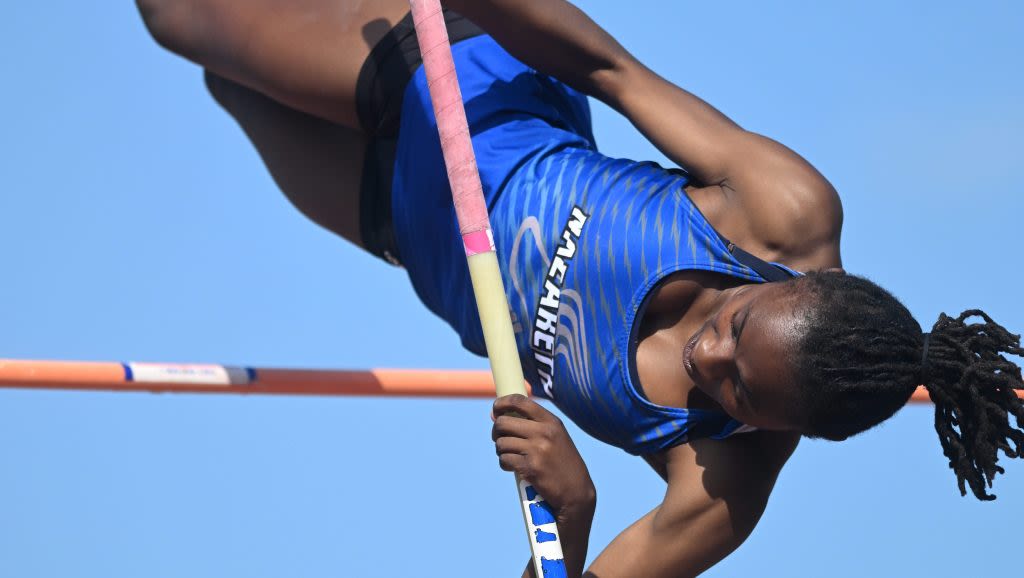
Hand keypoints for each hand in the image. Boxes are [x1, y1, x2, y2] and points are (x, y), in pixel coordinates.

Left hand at [491, 394, 595, 516]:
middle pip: (503, 422)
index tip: (495, 409)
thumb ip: (529, 424)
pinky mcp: (530, 468)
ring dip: (501, 450)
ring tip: (510, 456)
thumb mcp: (554, 437)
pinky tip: (513, 467)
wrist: (575, 492)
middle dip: (496, 431)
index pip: (519, 401)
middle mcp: (544, 432)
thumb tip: (494, 415)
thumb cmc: (562, 463)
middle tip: (500, 439)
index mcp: (551, 422)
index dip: (502, 403)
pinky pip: (504, 460)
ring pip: (501, 443)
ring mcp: (537, 450)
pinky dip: (504, 463)